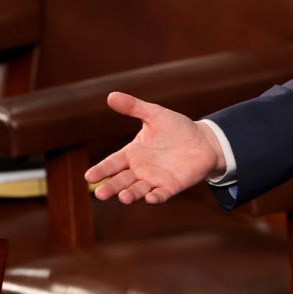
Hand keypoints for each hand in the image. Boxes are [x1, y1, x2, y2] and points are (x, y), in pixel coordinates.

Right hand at [84, 91, 225, 204]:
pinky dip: (155, 198)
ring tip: (123, 196)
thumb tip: (111, 95)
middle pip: (121, 181)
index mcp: (132, 153)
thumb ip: (134, 107)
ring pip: (138, 190)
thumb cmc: (176, 128)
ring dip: (130, 195)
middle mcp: (140, 170)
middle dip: (111, 187)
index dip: (101, 170)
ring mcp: (155, 180)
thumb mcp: (155, 114)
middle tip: (100, 193)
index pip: (112, 163)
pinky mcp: (171, 187)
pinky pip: (161, 195)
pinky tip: (150, 198)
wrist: (204, 141)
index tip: (89, 176)